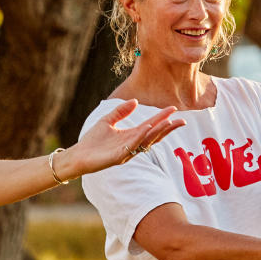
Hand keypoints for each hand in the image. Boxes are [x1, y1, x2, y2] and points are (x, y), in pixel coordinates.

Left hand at [66, 100, 184, 174]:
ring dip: (158, 132)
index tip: (173, 108)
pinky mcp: (118, 157)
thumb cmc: (92, 140)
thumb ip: (121, 111)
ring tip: (168, 122)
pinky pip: (132, 146)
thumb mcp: (107, 121)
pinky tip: (147, 128)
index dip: (162, 117)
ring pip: (146, 141)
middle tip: (182, 120)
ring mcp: (127, 152)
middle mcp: (133, 144)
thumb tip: (135, 101)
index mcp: (131, 135)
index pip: (151, 126)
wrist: (78, 156)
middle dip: (168, 128)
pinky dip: (140, 137)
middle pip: (154, 135)